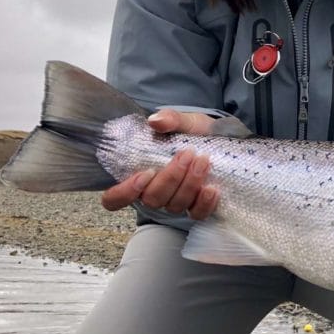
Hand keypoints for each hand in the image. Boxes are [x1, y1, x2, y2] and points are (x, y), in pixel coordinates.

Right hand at [101, 109, 218, 219]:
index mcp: (139, 175)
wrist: (218, 136)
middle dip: (170, 177)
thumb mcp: (183, 121)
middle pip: (152, 199)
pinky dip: (204, 203)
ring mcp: (176, 201)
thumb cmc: (192, 131)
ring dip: (190, 184)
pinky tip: (212, 188)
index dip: (124, 192)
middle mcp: (154, 192)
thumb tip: (156, 121)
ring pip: (174, 206)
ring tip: (203, 161)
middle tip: (187, 154)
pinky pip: (197, 214)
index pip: (114, 198)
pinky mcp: (197, 205)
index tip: (145, 173)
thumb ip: (169, 119)